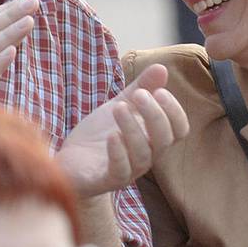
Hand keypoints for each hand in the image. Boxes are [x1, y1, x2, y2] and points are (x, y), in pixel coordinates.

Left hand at [55, 64, 188, 197]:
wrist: (68, 161)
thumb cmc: (98, 135)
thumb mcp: (120, 104)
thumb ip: (141, 87)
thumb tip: (162, 67)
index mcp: (152, 138)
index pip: (179, 130)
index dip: (174, 111)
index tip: (159, 91)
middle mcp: (145, 156)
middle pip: (165, 140)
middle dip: (155, 115)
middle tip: (139, 95)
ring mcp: (128, 170)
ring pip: (143, 155)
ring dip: (133, 128)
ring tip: (118, 108)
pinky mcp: (106, 180)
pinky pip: (120, 171)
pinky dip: (118, 153)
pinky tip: (112, 136)